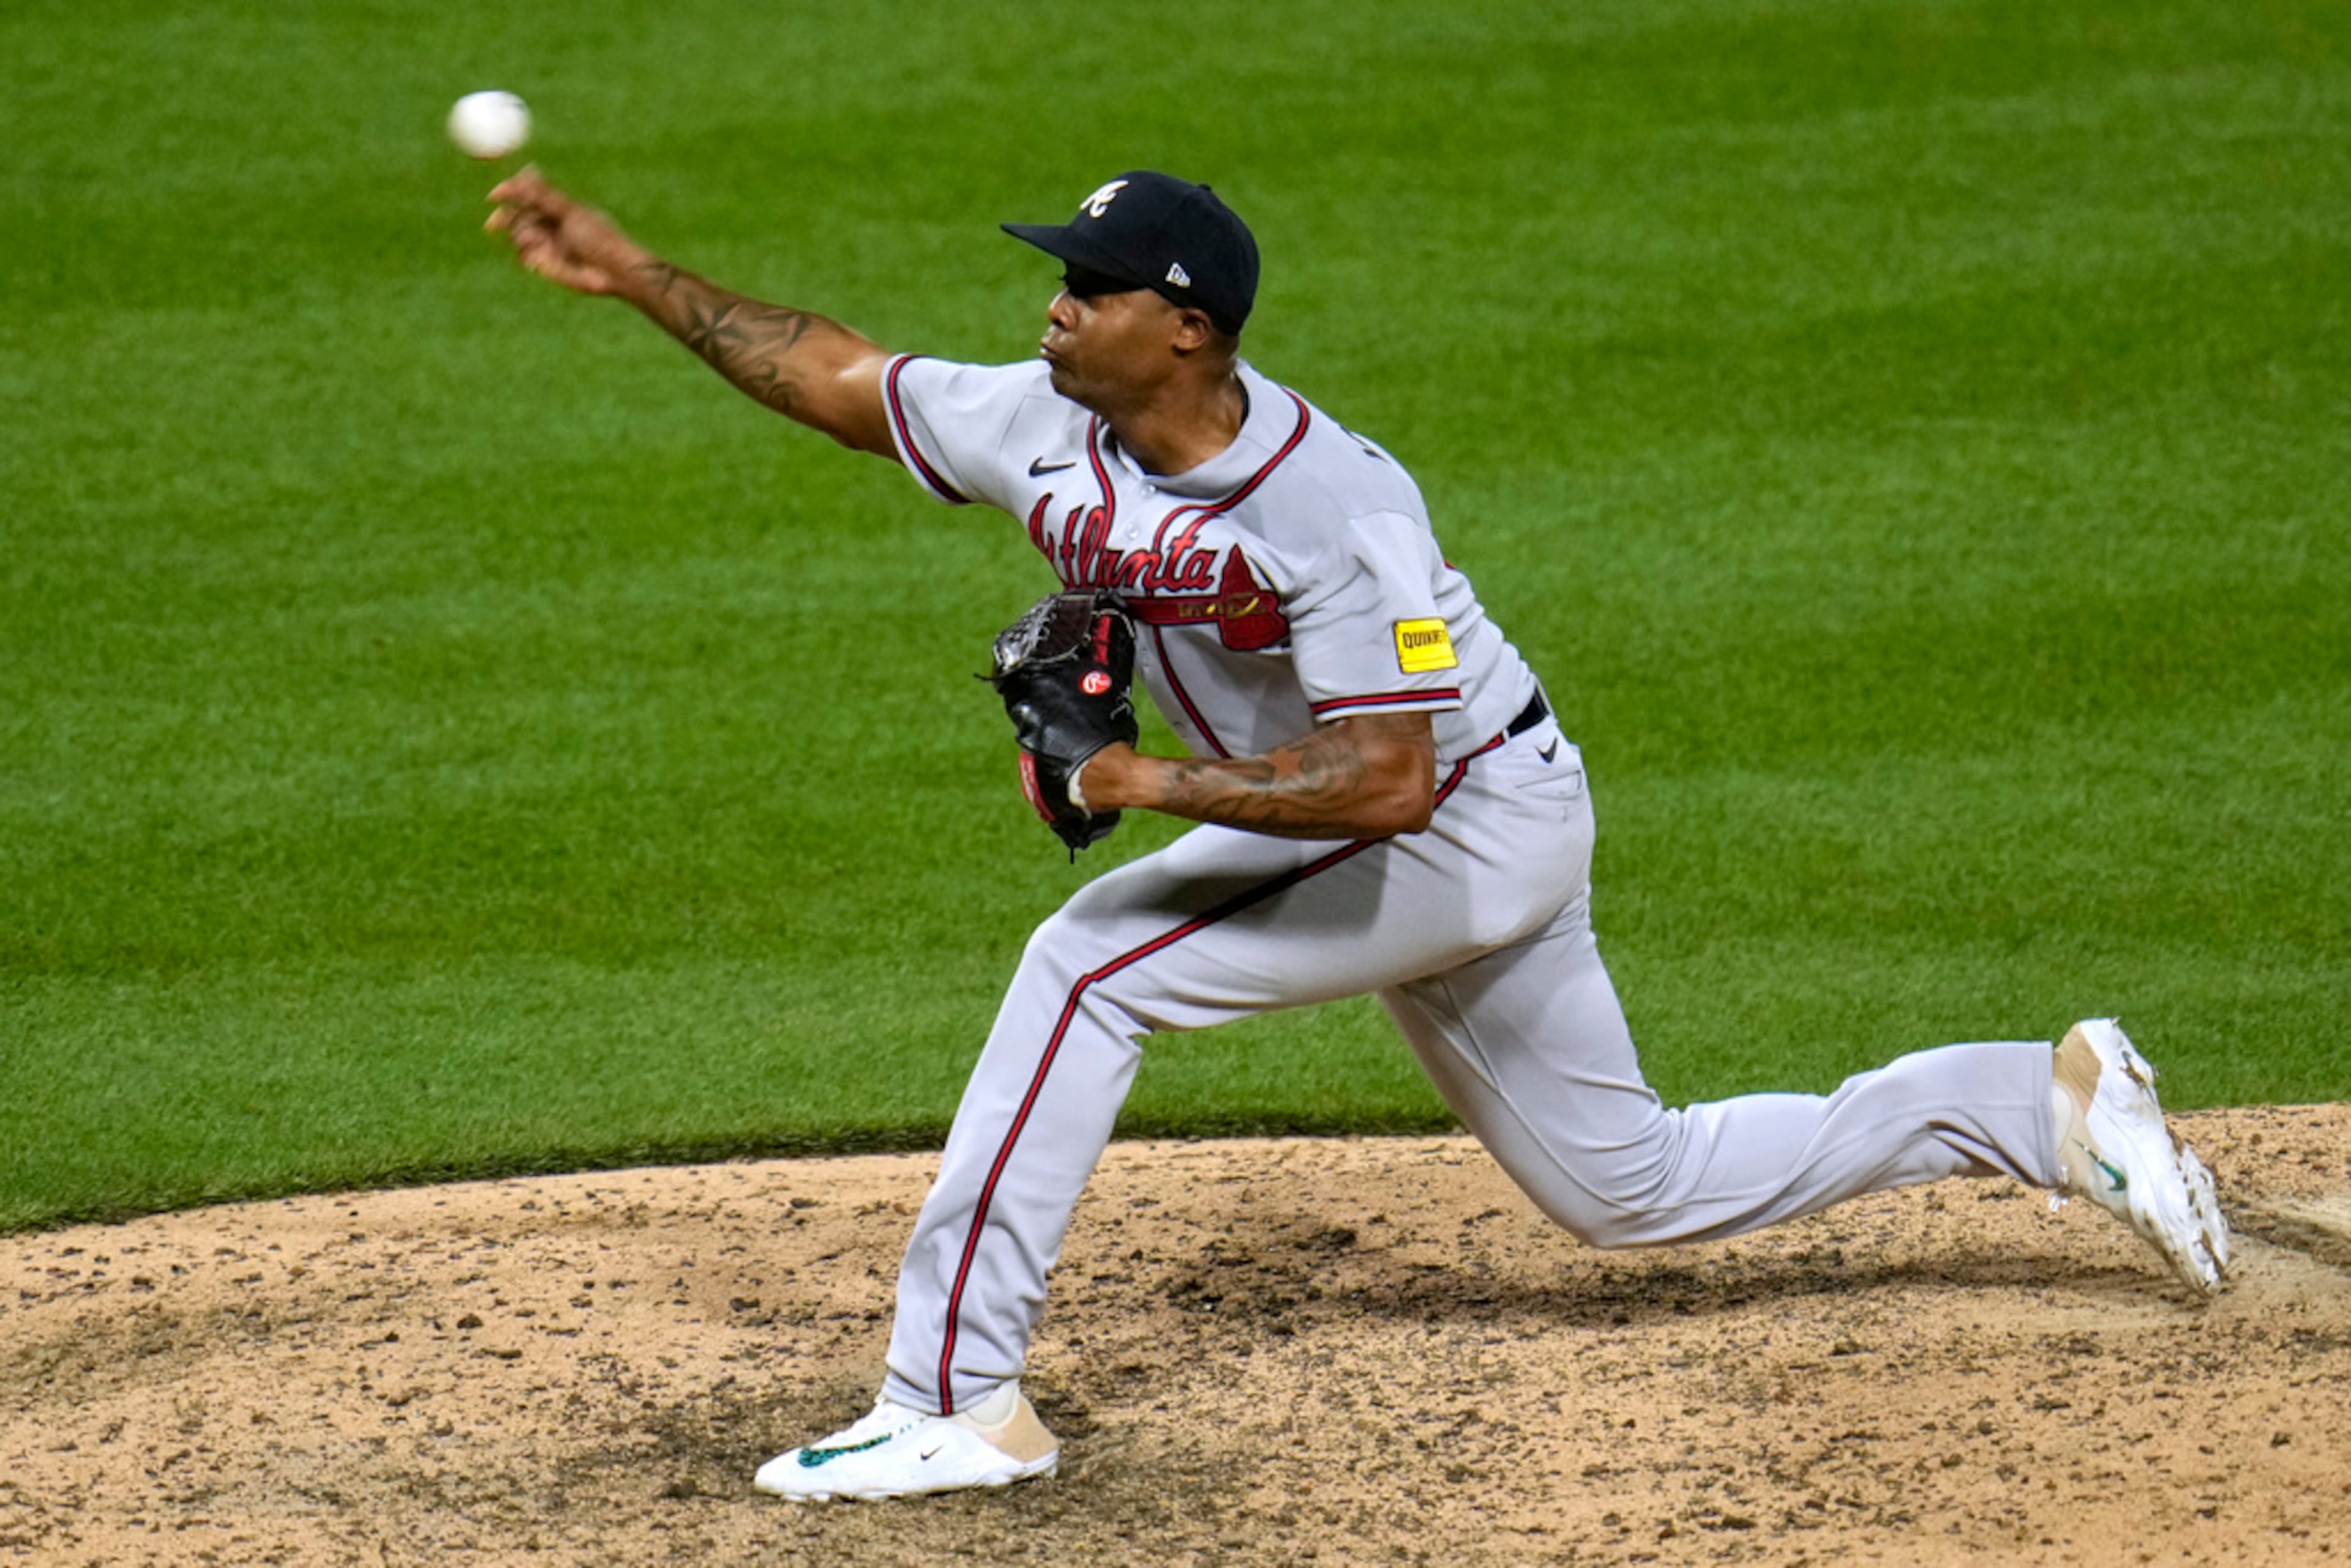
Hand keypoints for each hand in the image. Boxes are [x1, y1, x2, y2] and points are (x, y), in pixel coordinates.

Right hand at [484, 167, 645, 295]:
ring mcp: (545, 242)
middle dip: (506, 216)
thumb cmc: (598, 238)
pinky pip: (523, 255)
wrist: (612, 270)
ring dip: (520, 235)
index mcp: (556, 206)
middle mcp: (548, 222)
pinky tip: (539, 258)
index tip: (495, 195)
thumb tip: (525, 169)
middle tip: (495, 222)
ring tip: (536, 242)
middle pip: (516, 213)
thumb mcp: (570, 212)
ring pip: (517, 233)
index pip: (525, 193)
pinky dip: (525, 254)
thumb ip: (545, 195)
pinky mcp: (544, 263)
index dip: (509, 191)